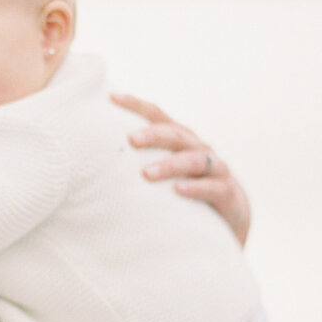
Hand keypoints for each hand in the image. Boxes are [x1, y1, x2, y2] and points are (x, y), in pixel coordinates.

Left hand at [111, 93, 250, 246]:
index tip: (111, 99)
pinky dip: (195, 188)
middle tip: (130, 139)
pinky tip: (178, 190)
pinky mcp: (228, 193)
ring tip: (146, 174)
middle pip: (176, 135)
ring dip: (170, 165)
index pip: (158, 116)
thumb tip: (93, 155)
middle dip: (154, 134)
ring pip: (194, 160)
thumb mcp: (163, 174)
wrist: (229, 222)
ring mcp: (215, 170)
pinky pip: (212, 187)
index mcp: (181, 140)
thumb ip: (137, 161)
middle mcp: (198, 149)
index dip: (137, 105)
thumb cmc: (184, 194)